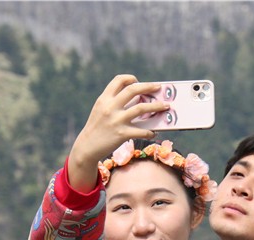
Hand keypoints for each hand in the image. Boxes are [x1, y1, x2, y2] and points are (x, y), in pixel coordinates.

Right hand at [67, 75, 167, 191]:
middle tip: (159, 87)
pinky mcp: (122, 134)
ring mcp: (116, 120)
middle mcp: (110, 107)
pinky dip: (150, 131)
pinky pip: (141, 131)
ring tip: (165, 106)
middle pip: (133, 90)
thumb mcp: (101, 109)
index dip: (131, 78)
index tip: (138, 82)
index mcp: (104, 99)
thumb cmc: (97, 127)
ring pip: (141, 108)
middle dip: (149, 87)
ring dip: (156, 106)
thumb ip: (114, 101)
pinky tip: (154, 132)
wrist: (88, 146)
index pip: (119, 80)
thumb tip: (138, 98)